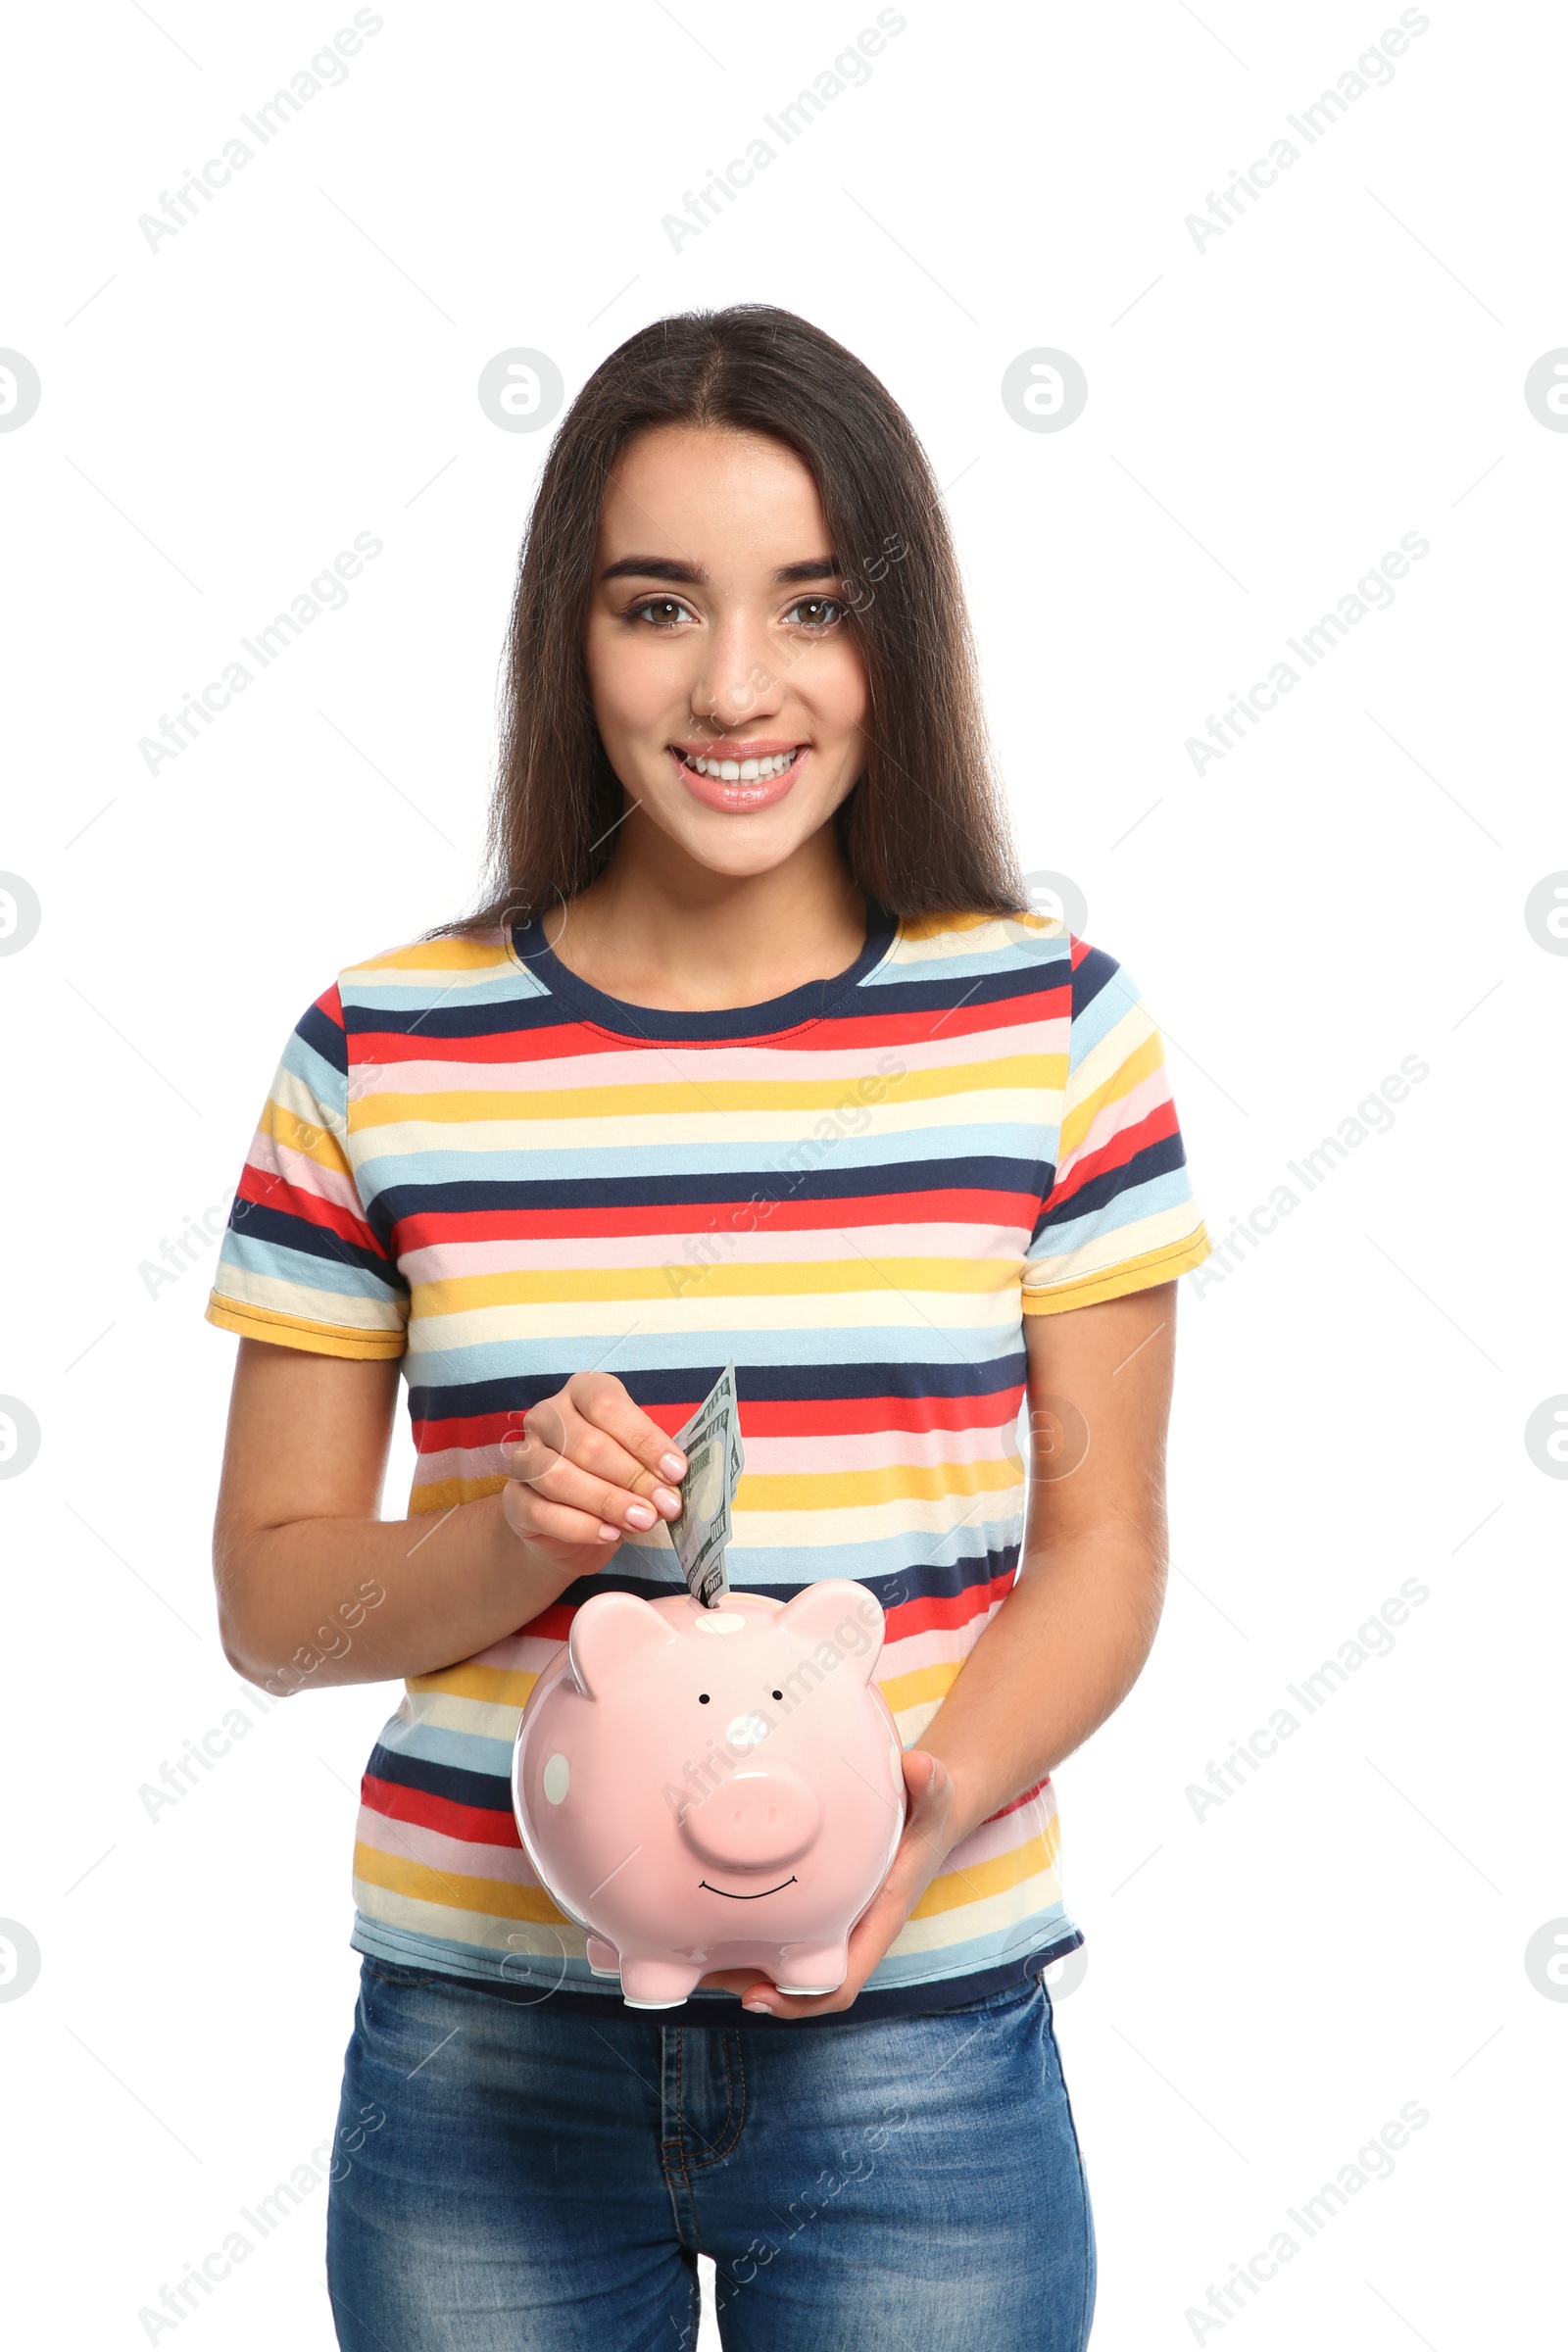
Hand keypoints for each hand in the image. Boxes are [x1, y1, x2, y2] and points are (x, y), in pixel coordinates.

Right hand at [498, 1372, 686, 1580]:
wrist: (569, 1526)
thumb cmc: (612, 1479)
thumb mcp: (637, 1462)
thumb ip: (651, 1465)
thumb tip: (672, 1485)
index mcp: (581, 1392)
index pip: (607, 1404)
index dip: (644, 1439)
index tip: (675, 1471)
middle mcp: (547, 1416)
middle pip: (587, 1444)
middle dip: (633, 1477)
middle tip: (666, 1505)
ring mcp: (524, 1456)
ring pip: (559, 1476)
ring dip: (608, 1501)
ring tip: (643, 1521)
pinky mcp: (512, 1499)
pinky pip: (541, 1511)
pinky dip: (580, 1526)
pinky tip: (609, 1534)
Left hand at [695, 1748, 957, 2018]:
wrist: (928, 1806)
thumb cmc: (928, 1810)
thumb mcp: (933, 1797)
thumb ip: (931, 1784)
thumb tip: (920, 1764)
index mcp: (876, 1923)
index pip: (839, 1984)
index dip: (798, 2002)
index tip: (756, 1996)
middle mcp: (850, 1929)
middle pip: (798, 1984)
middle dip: (752, 1983)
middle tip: (703, 1970)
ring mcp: (830, 1918)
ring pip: (781, 1960)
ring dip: (741, 1961)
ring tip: (691, 1949)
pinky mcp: (815, 1899)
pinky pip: (778, 1928)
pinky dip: (746, 1927)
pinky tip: (710, 1906)